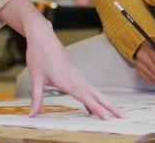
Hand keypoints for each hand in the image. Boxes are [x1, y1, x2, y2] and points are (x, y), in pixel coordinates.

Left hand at [0, 0, 121, 118]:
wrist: (43, 36)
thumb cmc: (39, 54)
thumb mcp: (36, 78)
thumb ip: (36, 98)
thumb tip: (32, 115)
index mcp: (67, 80)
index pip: (85, 97)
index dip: (96, 108)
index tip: (106, 117)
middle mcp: (75, 77)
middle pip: (96, 94)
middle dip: (110, 106)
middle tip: (122, 116)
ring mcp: (76, 75)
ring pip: (93, 91)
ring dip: (104, 102)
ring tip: (115, 113)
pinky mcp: (74, 73)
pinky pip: (87, 88)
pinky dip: (93, 97)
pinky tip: (91, 107)